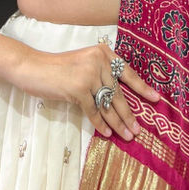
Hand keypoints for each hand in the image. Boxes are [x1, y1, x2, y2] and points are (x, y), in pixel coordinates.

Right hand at [17, 42, 160, 140]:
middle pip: (118, 93)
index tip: (156, 99)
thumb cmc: (56, 69)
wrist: (31, 67)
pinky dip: (101, 124)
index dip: (142, 88)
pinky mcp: (78, 89)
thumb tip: (118, 101)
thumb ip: (100, 76)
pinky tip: (107, 133)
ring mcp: (88, 74)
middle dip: (129, 114)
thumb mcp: (83, 65)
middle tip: (138, 130)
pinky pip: (94, 111)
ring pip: (108, 105)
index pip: (127, 73)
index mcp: (103, 53)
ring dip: (118, 123)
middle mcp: (99, 61)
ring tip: (127, 136)